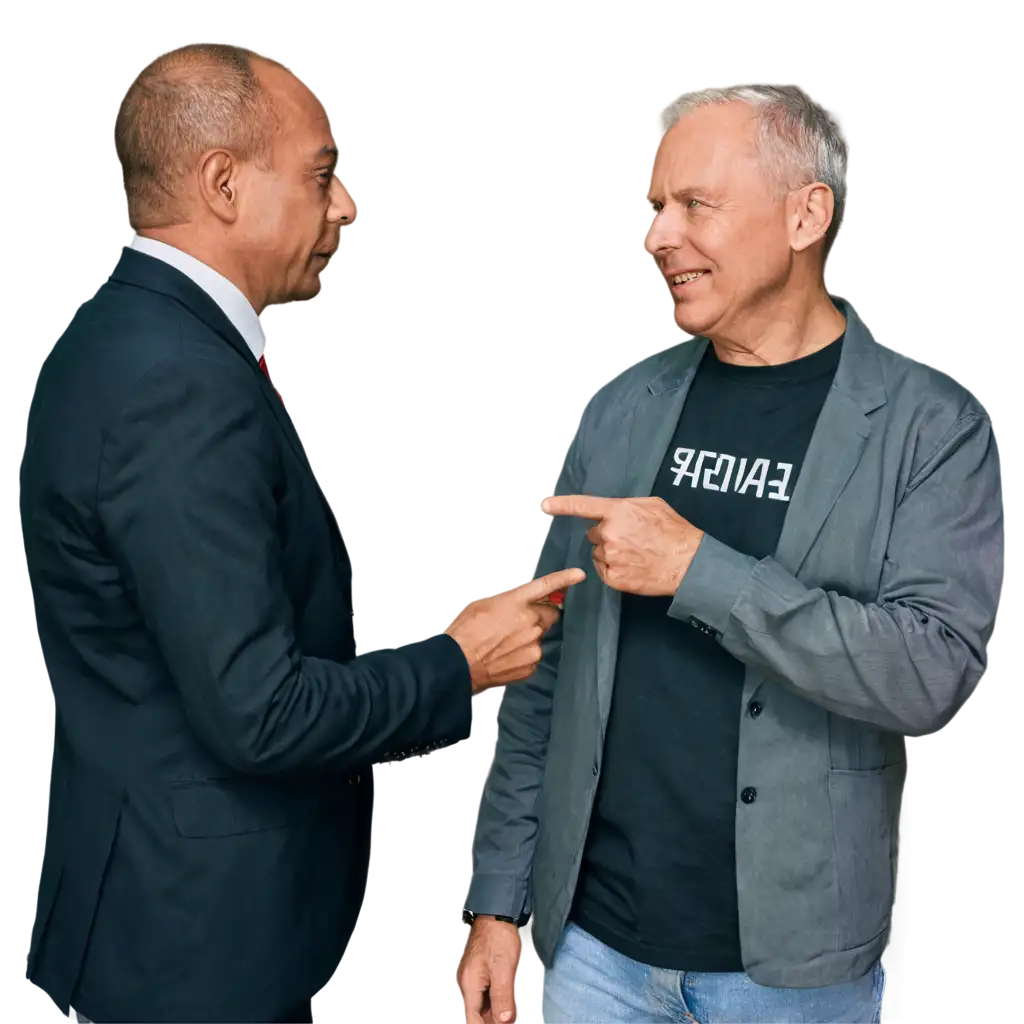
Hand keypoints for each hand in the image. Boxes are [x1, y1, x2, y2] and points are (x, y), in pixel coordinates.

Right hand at [443, 567, 585, 690]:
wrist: (457, 663)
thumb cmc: (465, 631)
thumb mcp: (483, 604)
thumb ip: (508, 601)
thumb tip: (520, 601)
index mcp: (516, 603)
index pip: (545, 586)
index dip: (564, 579)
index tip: (579, 575)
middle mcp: (530, 623)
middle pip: (549, 615)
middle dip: (541, 615)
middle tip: (520, 622)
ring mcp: (533, 646)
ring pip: (539, 636)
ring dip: (529, 636)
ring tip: (504, 643)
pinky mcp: (531, 665)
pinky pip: (533, 655)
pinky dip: (523, 654)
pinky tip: (505, 656)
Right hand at [454, 917, 532, 1023]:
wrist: (497, 913)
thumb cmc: (499, 937)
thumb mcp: (504, 969)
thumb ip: (502, 996)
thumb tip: (503, 1021)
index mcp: (470, 985)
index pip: (472, 1020)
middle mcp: (468, 982)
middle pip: (476, 1013)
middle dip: (492, 1019)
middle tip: (509, 1019)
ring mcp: (473, 975)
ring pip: (481, 1002)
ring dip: (495, 1009)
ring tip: (511, 1013)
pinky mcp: (480, 969)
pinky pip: (485, 991)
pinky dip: (496, 998)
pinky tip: (509, 998)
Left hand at [541, 495, 702, 596]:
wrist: (689, 564)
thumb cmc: (674, 532)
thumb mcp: (652, 505)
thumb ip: (626, 506)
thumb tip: (612, 511)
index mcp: (618, 512)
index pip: (583, 506)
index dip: (561, 505)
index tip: (545, 505)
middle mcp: (610, 533)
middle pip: (593, 534)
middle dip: (607, 535)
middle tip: (631, 539)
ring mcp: (610, 557)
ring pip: (598, 553)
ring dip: (611, 553)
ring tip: (636, 554)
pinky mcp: (614, 578)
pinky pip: (603, 570)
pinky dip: (614, 569)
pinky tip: (633, 566)